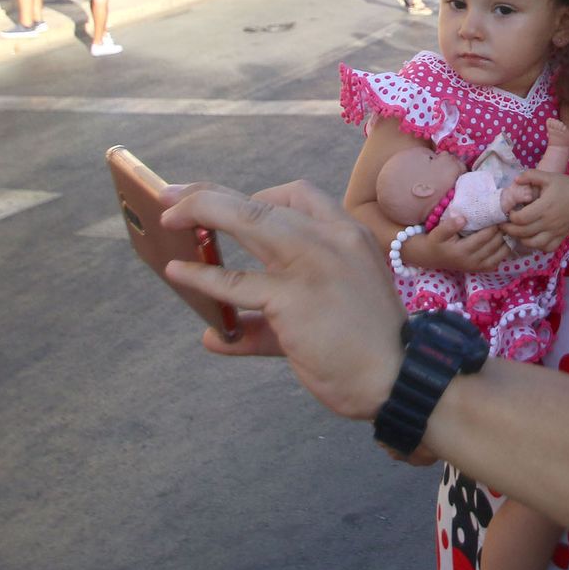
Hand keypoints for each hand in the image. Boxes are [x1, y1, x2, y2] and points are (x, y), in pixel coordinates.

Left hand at [160, 180, 405, 420]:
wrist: (399, 375)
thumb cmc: (366, 347)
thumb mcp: (327, 314)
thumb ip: (268, 323)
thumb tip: (216, 336)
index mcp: (348, 234)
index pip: (298, 195)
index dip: (255, 196)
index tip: (226, 204)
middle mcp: (332, 237)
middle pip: (262, 201)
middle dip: (211, 194)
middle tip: (174, 195)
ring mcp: (313, 263)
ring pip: (247, 219)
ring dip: (201, 211)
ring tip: (169, 216)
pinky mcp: (294, 297)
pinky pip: (236, 282)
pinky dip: (202, 274)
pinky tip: (178, 272)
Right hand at [404, 216, 512, 271]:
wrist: (432, 257)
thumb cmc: (436, 242)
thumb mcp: (437, 233)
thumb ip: (449, 226)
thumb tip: (463, 219)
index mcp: (462, 251)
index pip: (485, 237)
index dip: (494, 225)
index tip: (499, 214)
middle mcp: (472, 261)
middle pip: (495, 244)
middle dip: (503, 231)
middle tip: (507, 218)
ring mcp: (478, 267)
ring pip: (501, 254)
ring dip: (507, 240)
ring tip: (508, 227)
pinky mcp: (481, 269)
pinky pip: (499, 261)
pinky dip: (505, 250)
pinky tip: (506, 239)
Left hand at [504, 168, 568, 252]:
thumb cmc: (565, 184)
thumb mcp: (547, 176)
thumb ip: (530, 175)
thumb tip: (515, 180)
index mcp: (544, 207)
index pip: (520, 219)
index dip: (510, 217)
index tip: (509, 212)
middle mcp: (549, 222)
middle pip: (523, 233)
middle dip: (510, 230)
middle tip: (505, 225)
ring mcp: (556, 231)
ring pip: (533, 244)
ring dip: (522, 240)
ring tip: (517, 233)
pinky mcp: (562, 236)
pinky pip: (547, 248)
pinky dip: (538, 247)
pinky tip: (533, 239)